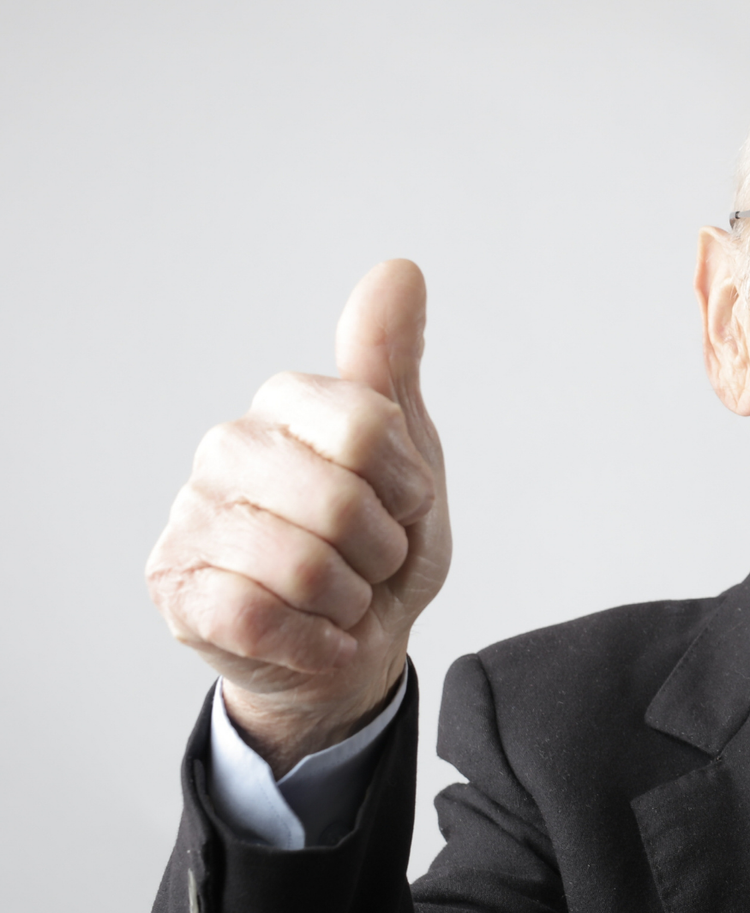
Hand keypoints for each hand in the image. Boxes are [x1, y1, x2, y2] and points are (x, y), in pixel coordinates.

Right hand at [147, 260, 450, 774]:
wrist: (355, 642)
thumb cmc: (379, 544)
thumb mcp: (408, 452)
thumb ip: (393, 363)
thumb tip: (400, 269)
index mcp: (287, 403)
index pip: (368, 425)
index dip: (406, 484)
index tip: (402, 501)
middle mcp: (227, 448)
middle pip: (340, 502)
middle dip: (381, 551)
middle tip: (370, 560)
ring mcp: (192, 518)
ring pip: (303, 567)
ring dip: (350, 601)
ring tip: (340, 595)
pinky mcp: (176, 588)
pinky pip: (262, 616)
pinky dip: (314, 640)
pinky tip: (313, 632)